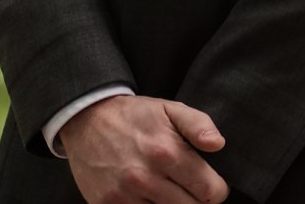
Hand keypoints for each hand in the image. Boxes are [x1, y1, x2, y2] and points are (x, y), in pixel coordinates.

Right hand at [60, 95, 227, 203]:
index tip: (211, 184)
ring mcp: (124, 195)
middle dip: (197, 200)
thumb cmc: (134, 116)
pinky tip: (150, 197)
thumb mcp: (169, 108)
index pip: (209, 191)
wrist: (86, 120)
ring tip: (169, 190)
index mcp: (166, 151)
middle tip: (191, 188)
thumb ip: (199, 124)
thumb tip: (218, 144)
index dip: (217, 189)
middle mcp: (145, 177)